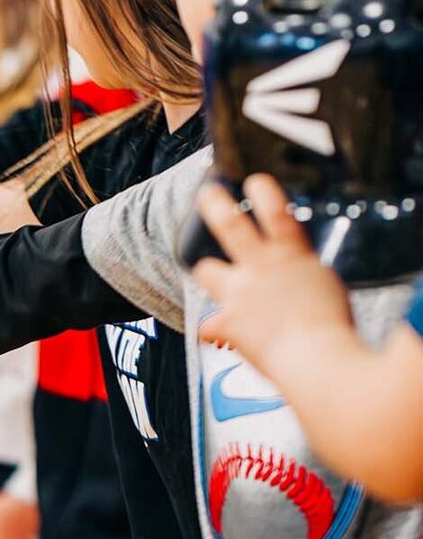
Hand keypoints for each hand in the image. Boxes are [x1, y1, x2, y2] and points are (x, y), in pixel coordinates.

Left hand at [193, 175, 353, 369]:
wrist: (317, 357)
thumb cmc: (332, 327)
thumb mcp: (326, 287)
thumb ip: (304, 275)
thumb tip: (297, 275)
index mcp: (292, 255)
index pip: (276, 212)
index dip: (263, 193)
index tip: (254, 181)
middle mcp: (262, 267)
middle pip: (230, 226)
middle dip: (215, 206)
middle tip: (206, 195)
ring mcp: (240, 293)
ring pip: (206, 269)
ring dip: (207, 272)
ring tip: (207, 271)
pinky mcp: (228, 322)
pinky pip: (207, 326)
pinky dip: (214, 332)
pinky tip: (221, 339)